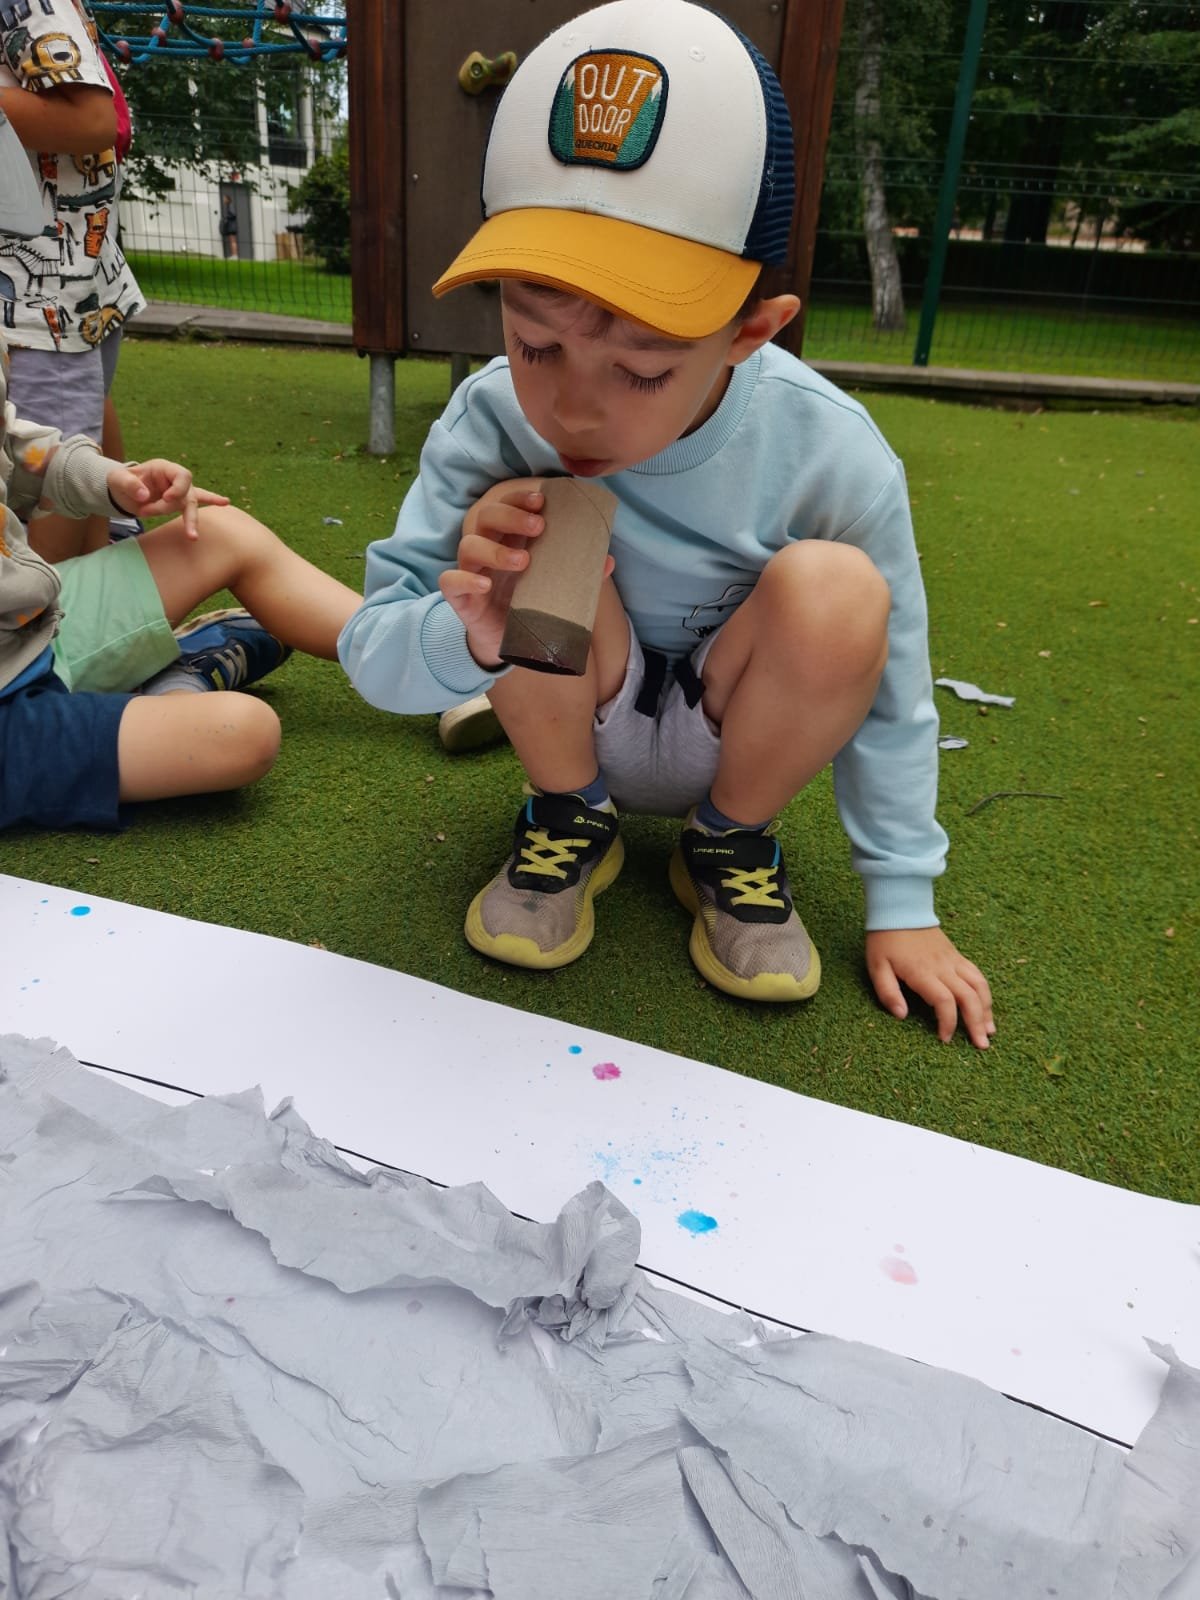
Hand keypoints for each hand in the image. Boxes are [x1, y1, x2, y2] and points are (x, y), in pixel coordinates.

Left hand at [107, 459, 229, 538]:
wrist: (119, 490)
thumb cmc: (118, 481)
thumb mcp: (117, 479)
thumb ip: (129, 484)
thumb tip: (144, 496)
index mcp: (163, 468)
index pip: (182, 475)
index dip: (178, 488)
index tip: (165, 498)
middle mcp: (174, 479)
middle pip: (187, 493)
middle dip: (175, 506)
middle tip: (155, 513)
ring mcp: (178, 491)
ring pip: (190, 505)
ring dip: (187, 520)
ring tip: (192, 536)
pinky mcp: (178, 502)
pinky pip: (196, 503)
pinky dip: (211, 501)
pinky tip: (226, 503)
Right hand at [438, 477, 615, 668]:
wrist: (512, 645)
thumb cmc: (532, 606)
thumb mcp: (556, 587)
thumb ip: (577, 572)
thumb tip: (608, 560)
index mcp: (509, 540)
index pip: (507, 505)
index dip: (520, 498)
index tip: (543, 500)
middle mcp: (487, 550)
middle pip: (486, 517)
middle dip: (511, 515)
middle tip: (539, 526)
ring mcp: (471, 572)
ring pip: (468, 545)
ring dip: (495, 549)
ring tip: (523, 561)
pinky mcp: (460, 599)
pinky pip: (450, 582)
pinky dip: (465, 580)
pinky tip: (486, 585)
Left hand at [866, 927, 994, 1048]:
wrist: (900, 910)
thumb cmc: (885, 941)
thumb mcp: (877, 967)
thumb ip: (888, 993)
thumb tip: (902, 1016)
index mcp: (923, 972)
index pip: (945, 1001)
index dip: (948, 1023)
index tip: (945, 1039)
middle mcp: (943, 967)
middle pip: (969, 997)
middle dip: (977, 1023)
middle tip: (981, 1045)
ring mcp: (953, 960)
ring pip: (979, 986)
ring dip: (987, 1009)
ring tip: (990, 1030)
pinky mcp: (957, 956)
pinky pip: (977, 975)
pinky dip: (985, 993)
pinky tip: (986, 1007)